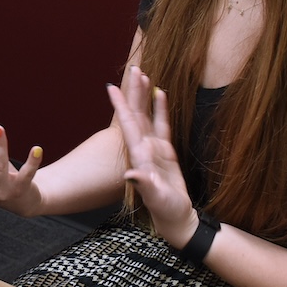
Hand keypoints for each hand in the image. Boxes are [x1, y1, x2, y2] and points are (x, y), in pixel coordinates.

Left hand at [108, 65, 194, 247]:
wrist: (174, 218)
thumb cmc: (165, 210)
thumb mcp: (155, 199)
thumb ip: (144, 186)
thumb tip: (131, 175)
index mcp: (138, 155)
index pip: (127, 125)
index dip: (120, 106)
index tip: (112, 87)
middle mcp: (143, 148)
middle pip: (137, 114)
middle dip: (134, 91)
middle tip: (133, 68)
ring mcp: (153, 148)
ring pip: (147, 116)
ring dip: (144, 96)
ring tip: (143, 74)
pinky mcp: (165, 151)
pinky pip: (162, 125)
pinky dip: (160, 109)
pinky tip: (159, 93)